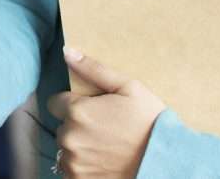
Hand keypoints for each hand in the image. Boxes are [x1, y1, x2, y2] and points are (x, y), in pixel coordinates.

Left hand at [46, 47, 165, 178]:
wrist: (164, 162)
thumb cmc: (149, 122)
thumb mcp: (128, 88)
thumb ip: (93, 69)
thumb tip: (67, 52)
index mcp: (77, 111)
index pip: (55, 102)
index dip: (72, 104)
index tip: (91, 109)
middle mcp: (70, 137)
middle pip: (61, 126)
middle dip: (76, 124)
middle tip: (103, 127)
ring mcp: (73, 162)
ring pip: (65, 148)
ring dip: (79, 145)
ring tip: (105, 145)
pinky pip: (70, 169)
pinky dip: (83, 165)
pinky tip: (103, 160)